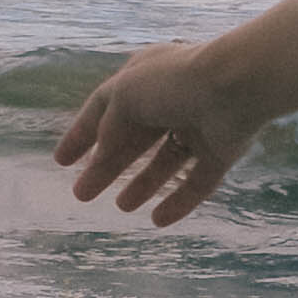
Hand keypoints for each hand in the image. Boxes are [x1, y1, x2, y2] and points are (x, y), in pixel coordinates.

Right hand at [53, 41, 261, 225]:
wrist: (235, 87)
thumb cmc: (173, 83)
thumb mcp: (124, 98)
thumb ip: (108, 126)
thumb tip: (102, 151)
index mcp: (144, 77)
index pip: (104, 107)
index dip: (81, 133)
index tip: (61, 161)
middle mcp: (171, 100)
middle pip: (134, 140)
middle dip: (107, 167)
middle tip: (82, 194)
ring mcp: (199, 126)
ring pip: (166, 161)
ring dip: (143, 184)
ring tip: (122, 207)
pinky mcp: (222, 152)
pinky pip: (198, 182)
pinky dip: (179, 201)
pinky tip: (158, 220)